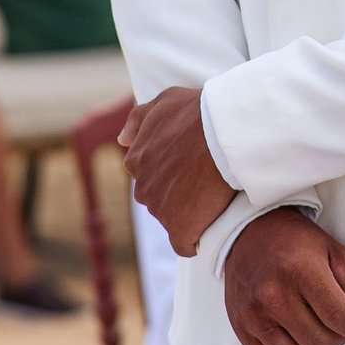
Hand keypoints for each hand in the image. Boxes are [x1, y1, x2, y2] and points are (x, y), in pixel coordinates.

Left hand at [119, 86, 235, 255]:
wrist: (223, 135)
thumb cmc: (197, 113)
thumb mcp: (164, 102)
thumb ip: (138, 119)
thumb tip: (122, 139)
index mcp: (137, 161)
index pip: (149, 174)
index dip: (172, 171)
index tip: (192, 165)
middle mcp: (143, 188)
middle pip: (160, 197)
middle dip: (179, 192)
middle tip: (206, 179)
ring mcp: (160, 211)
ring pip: (173, 217)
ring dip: (190, 212)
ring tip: (215, 196)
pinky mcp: (180, 229)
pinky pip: (184, 243)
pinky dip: (195, 238)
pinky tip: (210, 225)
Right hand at [223, 207, 344, 344]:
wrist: (247, 233)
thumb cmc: (295, 242)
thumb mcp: (333, 251)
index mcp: (300, 271)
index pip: (338, 316)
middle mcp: (272, 295)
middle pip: (320, 341)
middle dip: (340, 338)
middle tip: (340, 321)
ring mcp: (252, 315)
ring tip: (319, 329)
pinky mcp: (240, 328)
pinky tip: (298, 341)